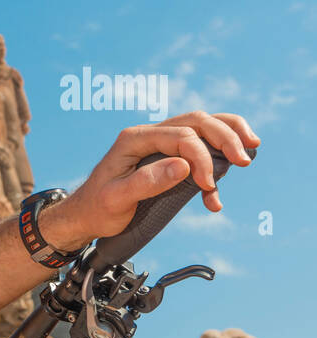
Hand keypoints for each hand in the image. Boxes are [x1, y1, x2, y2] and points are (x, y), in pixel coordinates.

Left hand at [44, 111, 258, 250]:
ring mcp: (159, 142)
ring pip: (201, 126)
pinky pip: (199, 144)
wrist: (86, 215)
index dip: (200, 157)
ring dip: (228, 135)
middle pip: (196, 122)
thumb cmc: (97, 208)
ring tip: (251, 150)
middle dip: (225, 138)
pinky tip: (227, 175)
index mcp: (133, 139)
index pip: (179, 136)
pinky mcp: (167, 155)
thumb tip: (183, 166)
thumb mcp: (116, 199)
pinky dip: (218, 154)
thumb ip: (147, 182)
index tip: (207, 184)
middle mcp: (148, 135)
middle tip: (244, 160)